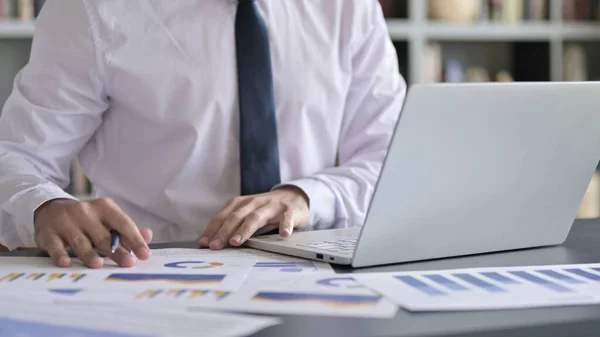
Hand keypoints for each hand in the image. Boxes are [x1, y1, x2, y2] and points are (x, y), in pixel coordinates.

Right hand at [34, 198, 152, 268]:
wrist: (51, 209)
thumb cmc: (87, 219)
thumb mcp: (107, 218)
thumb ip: (127, 230)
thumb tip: (148, 236)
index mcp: (104, 207)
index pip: (123, 224)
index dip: (135, 240)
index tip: (144, 255)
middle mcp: (85, 212)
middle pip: (104, 236)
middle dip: (117, 251)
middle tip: (128, 263)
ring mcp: (66, 222)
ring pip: (81, 242)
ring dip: (89, 254)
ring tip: (98, 265)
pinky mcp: (49, 233)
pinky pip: (55, 246)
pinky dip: (61, 255)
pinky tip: (66, 263)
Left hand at [198, 186, 309, 249]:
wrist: (294, 196)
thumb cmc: (266, 210)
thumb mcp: (248, 213)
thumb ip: (234, 225)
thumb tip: (213, 243)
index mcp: (242, 203)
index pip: (223, 216)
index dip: (212, 229)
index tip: (203, 243)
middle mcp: (255, 202)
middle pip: (236, 216)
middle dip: (224, 231)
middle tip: (215, 246)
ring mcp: (272, 206)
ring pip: (256, 217)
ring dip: (245, 229)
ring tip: (236, 241)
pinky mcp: (289, 210)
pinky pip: (287, 218)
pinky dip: (285, 226)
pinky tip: (283, 235)